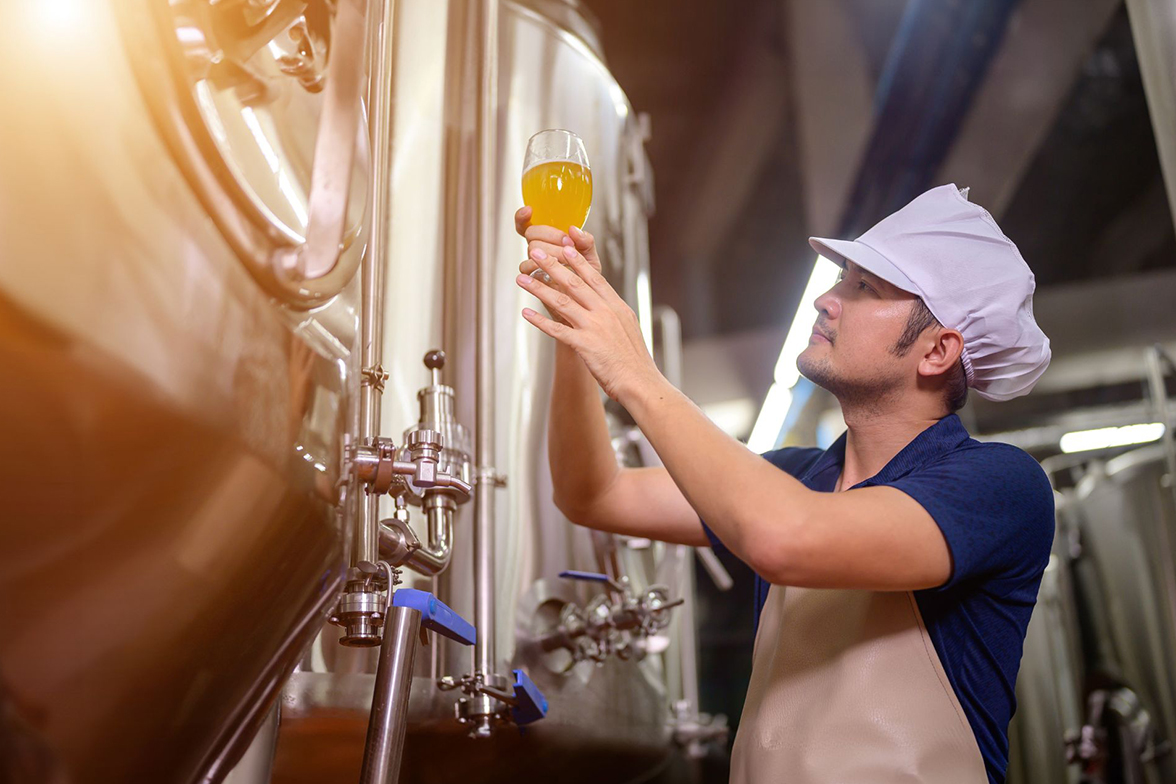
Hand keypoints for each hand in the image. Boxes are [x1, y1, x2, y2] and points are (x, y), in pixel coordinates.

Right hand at [514, 206, 601, 276]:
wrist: (586, 305)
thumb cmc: (587, 280)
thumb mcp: (591, 257)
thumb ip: (586, 242)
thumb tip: (574, 229)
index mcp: (549, 241)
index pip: (528, 224)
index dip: (523, 216)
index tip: (529, 209)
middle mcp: (539, 251)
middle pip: (531, 233)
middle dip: (551, 235)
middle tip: (568, 243)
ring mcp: (534, 265)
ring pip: (531, 249)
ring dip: (549, 251)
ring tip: (565, 259)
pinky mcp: (533, 280)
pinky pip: (528, 268)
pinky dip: (539, 266)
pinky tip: (550, 269)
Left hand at [515, 240, 664, 405]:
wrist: (641, 383)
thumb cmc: (634, 361)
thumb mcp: (629, 329)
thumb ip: (614, 315)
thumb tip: (605, 306)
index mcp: (617, 307)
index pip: (595, 277)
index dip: (578, 262)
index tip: (566, 247)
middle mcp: (605, 312)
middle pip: (574, 283)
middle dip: (552, 266)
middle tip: (537, 252)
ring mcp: (594, 327)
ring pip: (562, 301)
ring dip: (539, 288)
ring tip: (522, 279)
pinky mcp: (584, 345)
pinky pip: (557, 329)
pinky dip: (539, 320)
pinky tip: (526, 313)